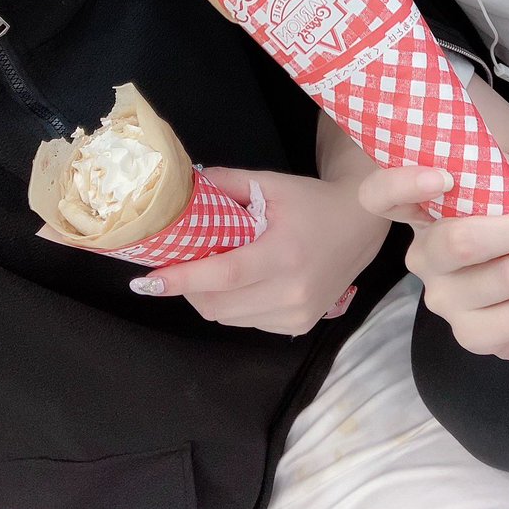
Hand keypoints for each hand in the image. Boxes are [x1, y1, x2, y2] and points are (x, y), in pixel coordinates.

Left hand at [129, 166, 389, 334]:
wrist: (360, 227)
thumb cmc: (312, 201)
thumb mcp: (271, 183)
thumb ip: (227, 183)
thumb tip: (182, 185)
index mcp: (284, 253)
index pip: (224, 275)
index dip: (183, 279)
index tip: (148, 280)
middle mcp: (292, 291)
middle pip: (218, 304)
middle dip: (188, 288)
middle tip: (175, 266)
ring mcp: (297, 314)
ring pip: (229, 318)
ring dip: (208, 298)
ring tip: (206, 272)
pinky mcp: (299, 325)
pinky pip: (248, 322)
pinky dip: (232, 306)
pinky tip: (239, 283)